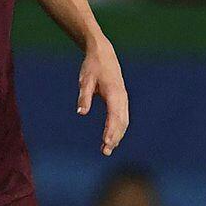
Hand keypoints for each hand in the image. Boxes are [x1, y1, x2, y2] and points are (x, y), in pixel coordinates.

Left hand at [77, 36, 128, 156]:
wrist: (103, 54)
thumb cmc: (92, 67)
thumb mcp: (85, 80)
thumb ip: (84, 97)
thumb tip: (81, 113)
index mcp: (114, 93)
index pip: (114, 116)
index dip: (110, 130)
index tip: (106, 142)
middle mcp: (122, 97)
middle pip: (121, 122)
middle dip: (114, 137)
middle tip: (105, 151)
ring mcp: (123, 98)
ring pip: (124, 121)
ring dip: (117, 136)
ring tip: (107, 149)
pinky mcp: (122, 99)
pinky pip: (122, 117)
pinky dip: (119, 129)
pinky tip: (112, 138)